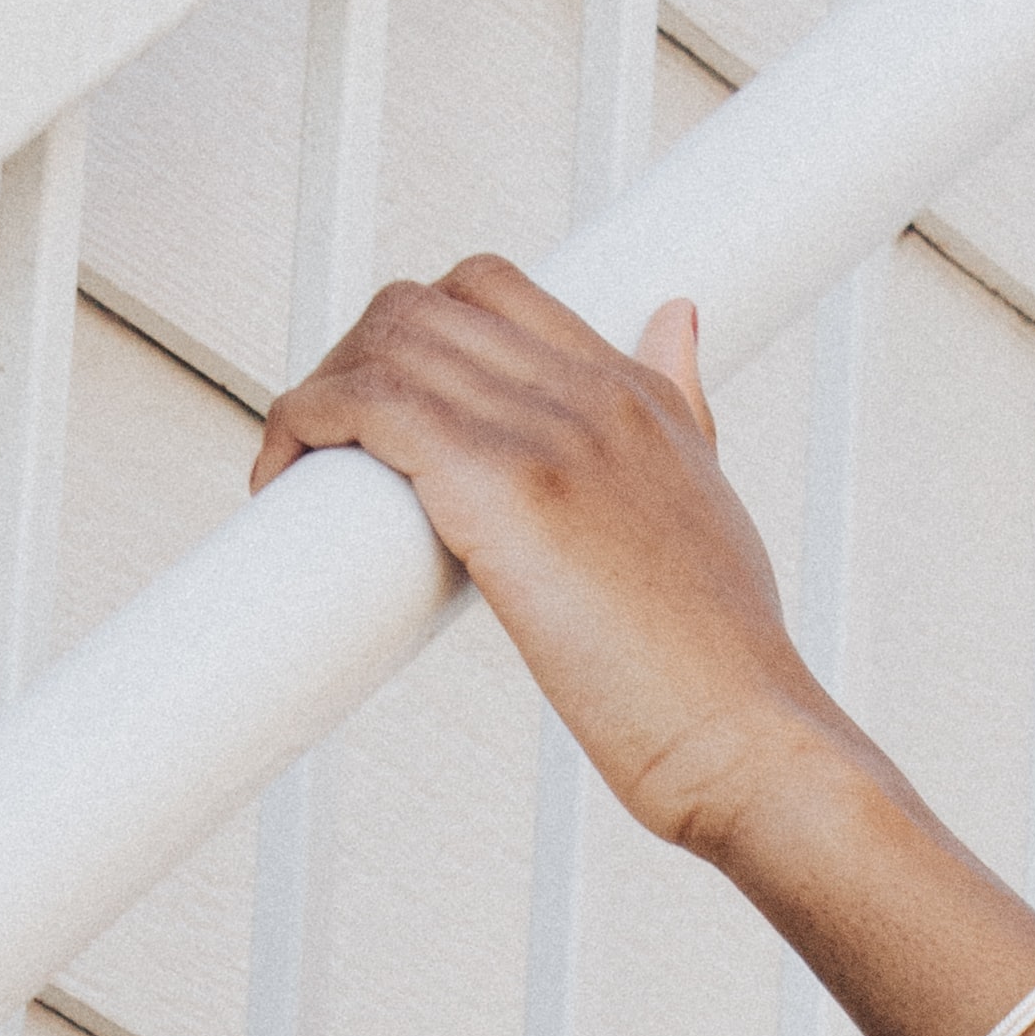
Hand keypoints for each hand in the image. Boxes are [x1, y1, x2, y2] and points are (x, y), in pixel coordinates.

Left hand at [253, 258, 821, 861]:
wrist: (751, 744)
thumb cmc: (724, 670)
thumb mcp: (711, 503)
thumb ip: (683, 410)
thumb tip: (674, 322)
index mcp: (637, 394)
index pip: (494, 291)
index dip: (412, 337)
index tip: (379, 413)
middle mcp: (592, 393)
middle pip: (427, 306)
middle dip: (350, 362)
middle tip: (321, 451)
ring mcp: (550, 433)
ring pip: (388, 342)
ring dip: (316, 395)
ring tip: (294, 473)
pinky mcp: (505, 489)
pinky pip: (371, 406)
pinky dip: (306, 422)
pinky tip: (284, 475)